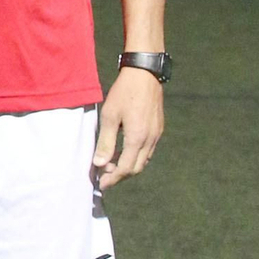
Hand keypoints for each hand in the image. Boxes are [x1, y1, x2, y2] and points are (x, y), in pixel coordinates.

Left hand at [91, 68, 164, 189]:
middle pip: (136, 168)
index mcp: (137, 138)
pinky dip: (136, 157)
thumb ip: (105, 142)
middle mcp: (150, 139)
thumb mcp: (109, 116)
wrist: (145, 74)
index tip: (101, 184)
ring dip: (129, 167)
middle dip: (120, 175)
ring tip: (112, 165)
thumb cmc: (124, 92)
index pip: (125, 168)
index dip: (112, 179)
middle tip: (104, 176)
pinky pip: (148, 151)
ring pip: (144, 160)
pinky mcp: (159, 128)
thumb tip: (99, 164)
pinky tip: (125, 151)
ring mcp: (157, 134)